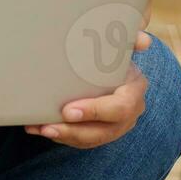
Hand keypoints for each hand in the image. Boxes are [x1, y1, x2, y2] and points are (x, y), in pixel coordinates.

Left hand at [25, 30, 152, 148]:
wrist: (112, 66)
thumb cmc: (113, 55)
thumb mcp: (121, 46)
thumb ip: (130, 40)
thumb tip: (143, 39)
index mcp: (134, 90)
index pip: (120, 107)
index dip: (96, 111)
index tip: (68, 110)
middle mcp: (129, 112)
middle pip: (105, 130)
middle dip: (75, 130)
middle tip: (49, 126)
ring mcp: (115, 125)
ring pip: (91, 139)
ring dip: (64, 136)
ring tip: (40, 129)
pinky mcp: (100, 131)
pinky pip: (80, 139)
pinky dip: (59, 135)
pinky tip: (37, 128)